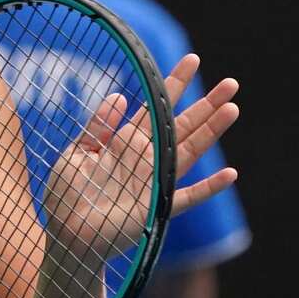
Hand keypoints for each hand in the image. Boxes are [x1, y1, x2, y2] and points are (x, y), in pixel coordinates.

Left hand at [45, 54, 239, 263]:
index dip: (173, 85)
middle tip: (232, 83)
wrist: (66, 236)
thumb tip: (122, 96)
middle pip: (182, 125)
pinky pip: (187, 196)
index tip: (192, 60)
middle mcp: (146, 158)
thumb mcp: (76, 153)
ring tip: (232, 108)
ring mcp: (155, 182)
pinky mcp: (158, 209)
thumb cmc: (66, 196)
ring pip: (190, 151)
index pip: (155, 107)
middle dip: (206, 103)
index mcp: (125, 142)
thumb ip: (98, 126)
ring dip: (211, 131)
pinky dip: (209, 187)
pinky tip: (230, 174)